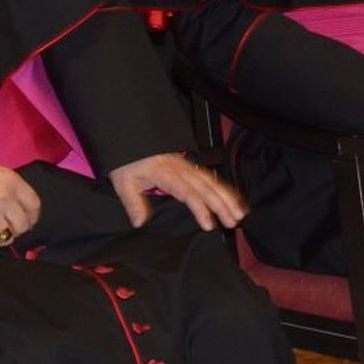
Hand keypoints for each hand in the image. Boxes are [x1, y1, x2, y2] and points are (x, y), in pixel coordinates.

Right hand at [0, 147, 41, 251]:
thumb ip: (5, 185)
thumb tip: (13, 203)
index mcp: (10, 180)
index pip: (34, 205)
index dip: (32, 217)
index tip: (27, 221)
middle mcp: (4, 198)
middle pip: (22, 226)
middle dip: (14, 229)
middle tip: (3, 227)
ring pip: (5, 239)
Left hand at [108, 152, 245, 230]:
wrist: (129, 138)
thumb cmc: (127, 161)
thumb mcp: (123, 182)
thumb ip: (133, 203)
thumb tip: (139, 223)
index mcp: (165, 173)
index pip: (187, 193)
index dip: (200, 209)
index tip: (209, 224)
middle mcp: (180, 169)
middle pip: (206, 187)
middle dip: (222, 205)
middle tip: (233, 222)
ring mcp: (186, 166)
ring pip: (212, 181)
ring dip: (227, 197)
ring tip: (240, 213)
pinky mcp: (188, 166)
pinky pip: (209, 177)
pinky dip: (223, 188)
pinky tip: (233, 199)